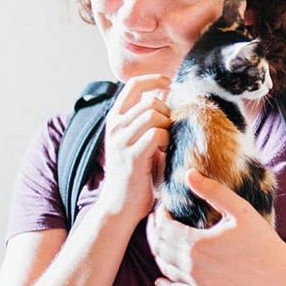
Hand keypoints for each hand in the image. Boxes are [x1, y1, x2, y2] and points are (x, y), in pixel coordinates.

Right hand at [96, 74, 171, 224]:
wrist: (120, 206)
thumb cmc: (135, 172)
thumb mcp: (138, 138)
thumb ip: (148, 115)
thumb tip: (166, 90)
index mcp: (115, 119)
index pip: (133, 84)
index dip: (153, 79)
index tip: (168, 82)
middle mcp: (115, 127)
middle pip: (150, 101)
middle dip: (167, 112)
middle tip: (170, 130)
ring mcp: (121, 141)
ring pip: (153, 115)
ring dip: (168, 126)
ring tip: (168, 142)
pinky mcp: (132, 156)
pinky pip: (156, 134)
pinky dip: (167, 140)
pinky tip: (166, 151)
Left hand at [146, 170, 285, 285]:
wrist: (277, 275)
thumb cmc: (261, 240)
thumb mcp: (239, 209)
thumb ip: (213, 191)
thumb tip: (188, 173)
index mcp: (197, 244)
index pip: (165, 228)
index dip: (159, 215)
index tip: (163, 205)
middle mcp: (192, 267)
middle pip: (160, 247)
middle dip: (154, 230)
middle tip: (155, 217)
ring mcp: (197, 284)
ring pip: (164, 267)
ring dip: (157, 251)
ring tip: (158, 237)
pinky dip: (165, 283)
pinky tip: (159, 278)